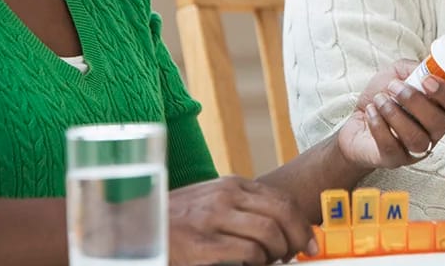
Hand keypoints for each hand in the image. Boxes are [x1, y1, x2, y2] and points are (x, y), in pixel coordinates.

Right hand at [168, 176, 314, 265]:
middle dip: (299, 239)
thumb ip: (242, 208)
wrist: (134, 229)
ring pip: (269, 234)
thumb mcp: (211, 202)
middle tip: (298, 255)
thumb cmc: (177, 221)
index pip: (282, 200)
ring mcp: (213, 219)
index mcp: (231, 185)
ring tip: (271, 262)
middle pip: (282, 214)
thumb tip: (280, 227)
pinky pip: (248, 253)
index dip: (303, 223)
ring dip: (278, 254)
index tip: (310, 242)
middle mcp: (225, 196)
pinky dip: (257, 263)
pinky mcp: (202, 245)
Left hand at [336, 59, 444, 169]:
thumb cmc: (383, 96)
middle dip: (415, 101)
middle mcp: (432, 133)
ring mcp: (415, 149)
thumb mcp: (397, 73)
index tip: (427, 80)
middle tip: (394, 87)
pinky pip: (391, 147)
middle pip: (439, 124)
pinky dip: (378, 125)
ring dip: (395, 114)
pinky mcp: (394, 159)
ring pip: (417, 139)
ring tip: (379, 99)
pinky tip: (371, 111)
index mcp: (440, 110)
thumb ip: (414, 69)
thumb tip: (426, 69)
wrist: (355, 119)